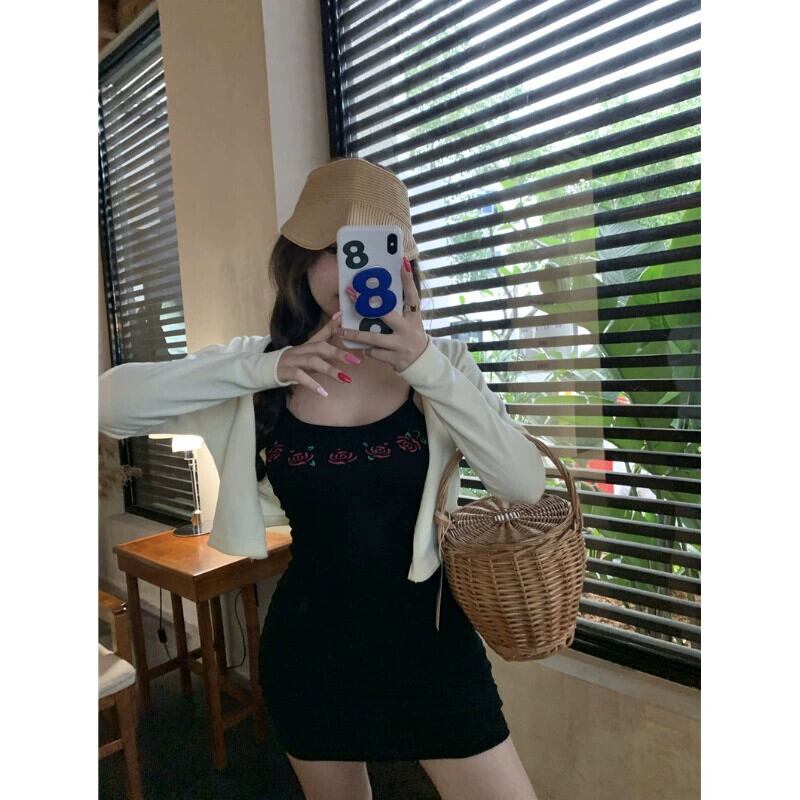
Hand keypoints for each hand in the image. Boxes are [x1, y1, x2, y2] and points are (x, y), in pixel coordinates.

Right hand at [276, 310, 360, 392]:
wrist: (263, 370)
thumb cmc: (291, 364)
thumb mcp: (306, 356)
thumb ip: (321, 349)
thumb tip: (335, 340)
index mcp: (306, 346)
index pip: (321, 334)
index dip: (332, 326)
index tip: (344, 317)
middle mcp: (299, 350)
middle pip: (320, 348)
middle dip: (338, 353)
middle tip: (356, 361)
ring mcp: (291, 360)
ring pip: (312, 361)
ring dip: (329, 370)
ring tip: (345, 379)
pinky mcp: (284, 372)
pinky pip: (299, 377)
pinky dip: (312, 384)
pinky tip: (323, 393)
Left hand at [338, 256, 428, 371]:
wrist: (423, 364)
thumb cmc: (413, 338)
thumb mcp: (412, 323)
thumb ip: (400, 311)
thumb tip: (384, 293)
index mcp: (414, 318)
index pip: (412, 296)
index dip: (408, 280)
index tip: (402, 263)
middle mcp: (408, 330)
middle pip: (386, 314)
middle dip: (366, 304)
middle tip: (351, 293)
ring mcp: (400, 345)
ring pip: (373, 338)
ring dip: (355, 335)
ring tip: (339, 331)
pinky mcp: (393, 359)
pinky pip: (373, 353)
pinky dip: (367, 350)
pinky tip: (363, 348)